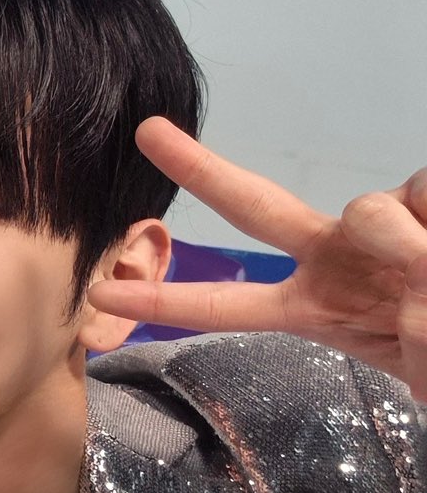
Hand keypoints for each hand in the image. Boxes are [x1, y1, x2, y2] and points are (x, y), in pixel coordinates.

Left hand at [88, 117, 426, 400]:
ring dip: (412, 252)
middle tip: (146, 129)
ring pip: (369, 212)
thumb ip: (411, 335)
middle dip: (199, 168)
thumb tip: (407, 267)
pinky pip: (424, 191)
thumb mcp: (421, 364)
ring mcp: (380, 222)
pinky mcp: (423, 193)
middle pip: (256, 205)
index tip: (99, 292)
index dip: (164, 301)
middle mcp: (335, 256)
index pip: (226, 304)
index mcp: (316, 307)